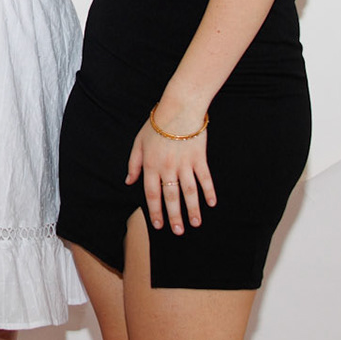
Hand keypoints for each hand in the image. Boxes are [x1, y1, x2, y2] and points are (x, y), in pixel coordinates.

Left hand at [126, 105, 214, 234]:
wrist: (178, 108)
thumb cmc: (157, 124)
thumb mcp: (138, 142)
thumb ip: (133, 163)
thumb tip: (129, 181)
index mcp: (151, 165)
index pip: (152, 194)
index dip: (155, 211)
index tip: (159, 225)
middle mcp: (167, 168)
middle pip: (171, 196)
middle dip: (174, 216)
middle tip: (178, 231)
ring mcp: (184, 164)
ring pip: (188, 191)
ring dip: (192, 209)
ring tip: (195, 223)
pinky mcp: (199, 158)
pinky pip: (204, 178)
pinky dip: (209, 191)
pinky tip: (211, 203)